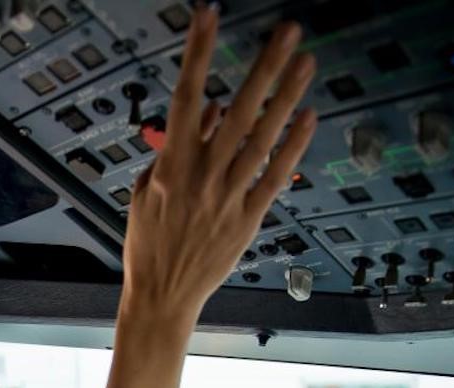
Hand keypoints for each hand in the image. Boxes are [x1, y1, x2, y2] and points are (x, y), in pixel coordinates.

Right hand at [121, 5, 316, 327]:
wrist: (162, 294)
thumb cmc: (149, 243)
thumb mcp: (146, 191)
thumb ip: (177, 149)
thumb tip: (208, 113)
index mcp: (170, 165)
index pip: (186, 97)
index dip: (198, 53)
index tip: (208, 16)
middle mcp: (202, 176)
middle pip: (239, 111)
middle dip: (264, 67)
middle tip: (287, 31)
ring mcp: (228, 196)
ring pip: (263, 137)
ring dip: (287, 96)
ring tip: (306, 62)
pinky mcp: (248, 218)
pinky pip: (276, 175)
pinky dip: (293, 145)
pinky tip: (308, 116)